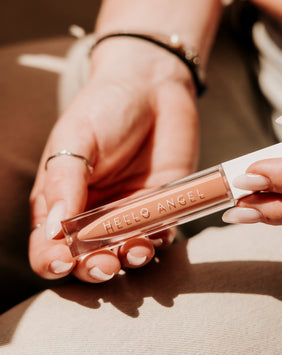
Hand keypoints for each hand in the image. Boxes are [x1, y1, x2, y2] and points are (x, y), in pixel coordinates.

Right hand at [29, 41, 198, 282]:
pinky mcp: (161, 208)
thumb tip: (53, 229)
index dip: (52, 262)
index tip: (64, 262)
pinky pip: (159, 235)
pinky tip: (157, 237)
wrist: (152, 86)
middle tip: (104, 265)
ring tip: (133, 252)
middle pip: (86, 259)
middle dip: (93, 268)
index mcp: (60, 202)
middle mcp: (92, 215)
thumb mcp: (76, 138)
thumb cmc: (103, 108)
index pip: (47, 246)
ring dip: (127, 260)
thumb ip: (65, 182)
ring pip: (124, 253)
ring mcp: (128, 214)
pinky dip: (158, 242)